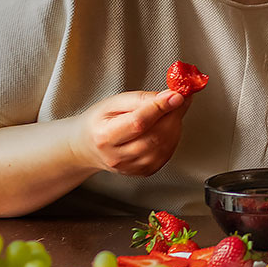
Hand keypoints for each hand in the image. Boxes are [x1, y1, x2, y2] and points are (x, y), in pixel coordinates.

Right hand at [70, 90, 189, 176]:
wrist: (89, 146)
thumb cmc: (100, 122)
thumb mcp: (113, 102)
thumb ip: (140, 98)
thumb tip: (168, 96)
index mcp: (105, 136)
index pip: (138, 123)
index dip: (160, 108)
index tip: (176, 95)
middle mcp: (117, 156)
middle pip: (155, 136)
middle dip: (173, 115)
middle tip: (178, 98)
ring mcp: (131, 167)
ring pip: (164, 146)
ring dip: (175, 125)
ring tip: (170, 111)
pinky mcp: (144, 172)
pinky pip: (167, 154)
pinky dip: (173, 138)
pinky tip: (167, 127)